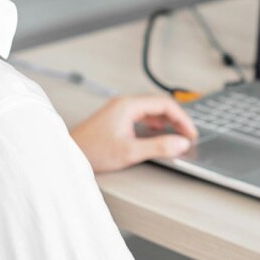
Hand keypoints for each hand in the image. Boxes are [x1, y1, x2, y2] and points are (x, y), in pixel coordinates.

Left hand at [70, 94, 197, 172]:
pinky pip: (143, 117)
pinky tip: (159, 135)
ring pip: (151, 111)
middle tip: (187, 135)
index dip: (182, 118)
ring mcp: (120, 110)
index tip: (191, 132)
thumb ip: (159, 147)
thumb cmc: (91, 151)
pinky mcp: (117, 119)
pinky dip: (155, 125)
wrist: (68, 154)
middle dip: (177, 120)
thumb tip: (181, 143)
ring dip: (166, 122)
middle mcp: (125, 104)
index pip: (165, 104)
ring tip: (177, 136)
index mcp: (129, 105)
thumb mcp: (130, 151)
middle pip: (159, 105)